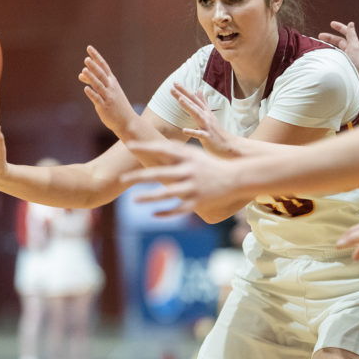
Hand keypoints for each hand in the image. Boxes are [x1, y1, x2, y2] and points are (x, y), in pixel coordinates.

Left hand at [79, 46, 135, 137]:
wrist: (127, 121)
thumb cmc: (115, 104)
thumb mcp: (106, 91)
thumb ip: (93, 82)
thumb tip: (80, 74)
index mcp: (112, 82)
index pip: (103, 66)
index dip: (96, 57)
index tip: (89, 48)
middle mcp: (110, 87)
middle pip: (101, 74)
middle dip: (94, 66)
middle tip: (86, 59)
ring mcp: (108, 97)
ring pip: (99, 85)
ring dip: (91, 78)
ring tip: (84, 70)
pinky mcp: (104, 107)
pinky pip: (97, 99)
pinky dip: (92, 93)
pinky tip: (85, 88)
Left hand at [121, 140, 240, 217]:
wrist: (236, 178)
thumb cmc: (211, 165)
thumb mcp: (195, 155)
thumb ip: (177, 152)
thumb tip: (157, 147)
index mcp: (188, 157)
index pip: (163, 149)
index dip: (146, 147)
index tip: (129, 145)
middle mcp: (189, 171)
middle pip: (160, 174)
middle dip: (140, 176)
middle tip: (122, 178)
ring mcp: (193, 187)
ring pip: (167, 194)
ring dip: (149, 197)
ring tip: (134, 199)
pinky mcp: (198, 201)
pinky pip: (178, 209)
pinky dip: (166, 212)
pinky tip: (153, 214)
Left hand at [171, 84, 239, 157]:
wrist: (228, 145)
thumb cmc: (216, 132)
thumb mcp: (209, 115)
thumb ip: (203, 103)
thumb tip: (199, 89)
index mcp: (205, 112)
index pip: (194, 98)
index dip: (184, 90)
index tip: (174, 83)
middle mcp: (206, 117)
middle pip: (193, 104)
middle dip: (183, 95)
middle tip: (172, 87)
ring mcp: (207, 126)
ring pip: (197, 114)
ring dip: (189, 107)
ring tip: (180, 99)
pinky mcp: (208, 137)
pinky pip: (199, 134)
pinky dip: (192, 132)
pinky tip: (184, 130)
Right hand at [318, 20, 358, 75]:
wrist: (358, 78)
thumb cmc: (358, 63)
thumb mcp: (354, 46)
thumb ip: (352, 35)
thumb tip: (351, 23)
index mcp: (352, 44)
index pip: (345, 33)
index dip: (339, 27)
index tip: (331, 24)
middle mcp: (349, 50)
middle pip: (338, 41)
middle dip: (329, 37)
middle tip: (319, 36)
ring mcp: (344, 57)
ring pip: (335, 48)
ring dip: (327, 45)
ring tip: (319, 45)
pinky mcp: (341, 64)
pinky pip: (333, 56)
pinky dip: (328, 53)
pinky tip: (323, 54)